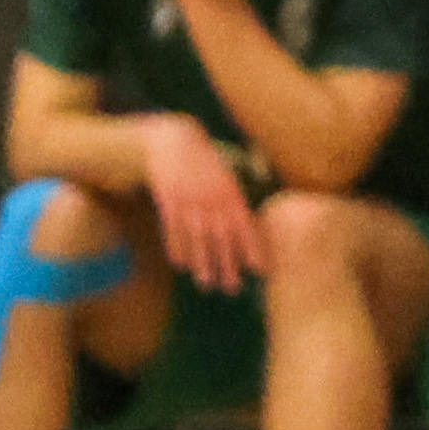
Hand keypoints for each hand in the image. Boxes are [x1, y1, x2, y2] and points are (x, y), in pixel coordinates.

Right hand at [142, 113, 263, 293]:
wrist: (175, 140)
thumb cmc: (205, 162)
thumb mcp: (226, 176)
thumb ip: (235, 201)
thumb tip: (248, 229)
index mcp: (229, 192)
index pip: (244, 225)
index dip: (252, 248)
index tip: (260, 270)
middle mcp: (211, 199)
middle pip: (221, 238)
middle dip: (228, 265)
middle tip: (233, 289)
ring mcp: (189, 201)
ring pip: (197, 238)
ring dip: (202, 263)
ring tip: (206, 284)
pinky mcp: (168, 201)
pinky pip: (173, 230)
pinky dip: (177, 248)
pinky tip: (180, 265)